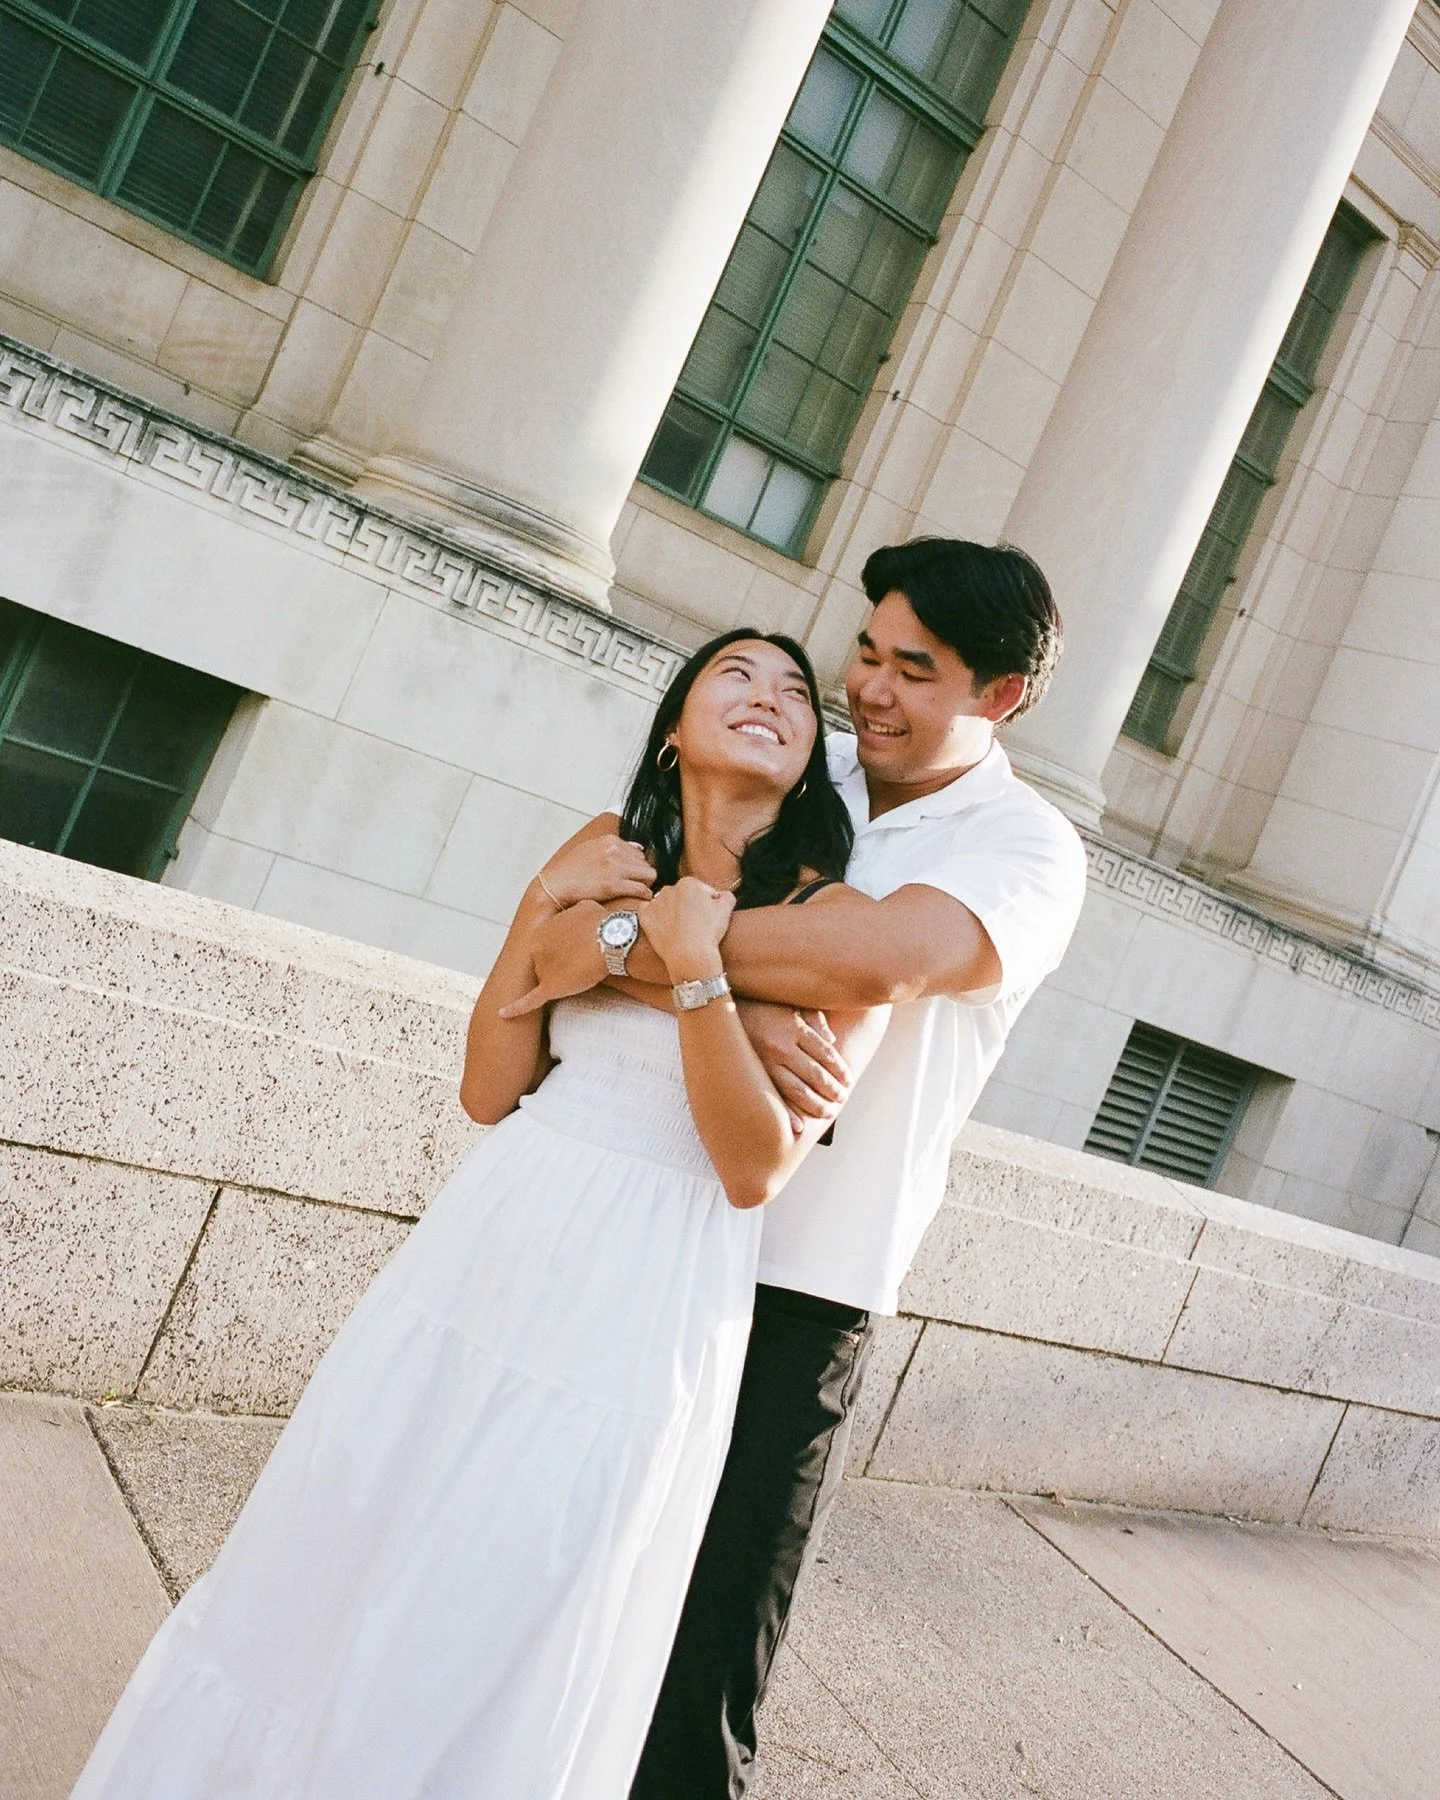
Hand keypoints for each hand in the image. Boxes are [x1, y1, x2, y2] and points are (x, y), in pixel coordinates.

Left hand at [499, 901, 604, 1018]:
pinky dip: (515, 1008)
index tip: (579, 948)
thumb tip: (580, 917)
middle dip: (563, 964)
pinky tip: (502, 1013)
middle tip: (585, 959)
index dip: (565, 949)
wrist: (610, 939)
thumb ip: (575, 913)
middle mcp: (535, 949)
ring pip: (550, 981)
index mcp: (541, 930)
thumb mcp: (585, 907)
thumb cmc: (601, 923)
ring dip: (565, 979)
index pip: (547, 946)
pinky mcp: (549, 988)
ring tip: (587, 970)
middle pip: (546, 964)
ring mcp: (541, 969)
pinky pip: (529, 1001)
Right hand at [538, 834, 654, 907]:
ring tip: (637, 893)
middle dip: (642, 875)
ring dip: (645, 885)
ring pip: (649, 875)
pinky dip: (645, 895)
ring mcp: (614, 867)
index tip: (633, 877)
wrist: (554, 886)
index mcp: (609, 841)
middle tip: (636, 886)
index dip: (637, 867)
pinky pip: (642, 889)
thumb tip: (638, 848)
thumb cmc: (569, 871)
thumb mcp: (590, 849)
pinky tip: (641, 899)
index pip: (639, 852)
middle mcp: (614, 851)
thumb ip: (613, 847)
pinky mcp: (613, 885)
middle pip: (646, 863)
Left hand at [640, 879, 734, 981]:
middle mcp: (669, 889)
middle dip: (687, 906)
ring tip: (680, 929)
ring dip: (671, 911)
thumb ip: (726, 896)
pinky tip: (664, 927)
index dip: (706, 904)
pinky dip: (654, 917)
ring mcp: (655, 903)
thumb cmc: (709, 932)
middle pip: (681, 896)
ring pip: (665, 904)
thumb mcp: (727, 908)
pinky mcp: (645, 917)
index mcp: (689, 883)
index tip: (708, 917)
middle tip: (695, 924)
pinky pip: (647, 912)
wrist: (690, 955)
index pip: (699, 890)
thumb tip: (722, 895)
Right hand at [738, 1001, 852, 1133]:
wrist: (717, 1009)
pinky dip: (787, 1115)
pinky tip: (798, 1127)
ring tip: (827, 1113)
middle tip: (842, 1100)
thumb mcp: (787, 1004)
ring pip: (798, 1090)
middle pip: (816, 1074)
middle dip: (832, 1090)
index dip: (840, 1070)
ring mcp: (765, 1062)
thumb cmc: (758, 1006)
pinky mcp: (751, 1074)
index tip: (848, 1081)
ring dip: (816, 1105)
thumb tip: (832, 1039)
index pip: (826, 1053)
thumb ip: (812, 1018)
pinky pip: (772, 1098)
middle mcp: (782, 1045)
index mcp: (794, 1027)